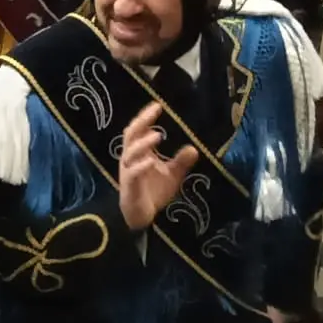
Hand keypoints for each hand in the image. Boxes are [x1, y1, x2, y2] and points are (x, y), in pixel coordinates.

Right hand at [117, 104, 199, 230]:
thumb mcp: (172, 175)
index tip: (158, 106)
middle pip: (131, 135)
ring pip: (130, 152)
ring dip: (143, 143)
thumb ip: (181, 162)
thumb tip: (194, 149)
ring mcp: (128, 171)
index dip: (146, 117)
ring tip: (158, 135)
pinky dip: (141, 166)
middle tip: (154, 111)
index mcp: (139, 153)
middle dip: (141, 121)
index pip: (139, 130)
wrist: (140, 216)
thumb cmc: (153, 192)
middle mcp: (130, 158)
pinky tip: (151, 162)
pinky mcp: (129, 186)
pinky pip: (133, 173)